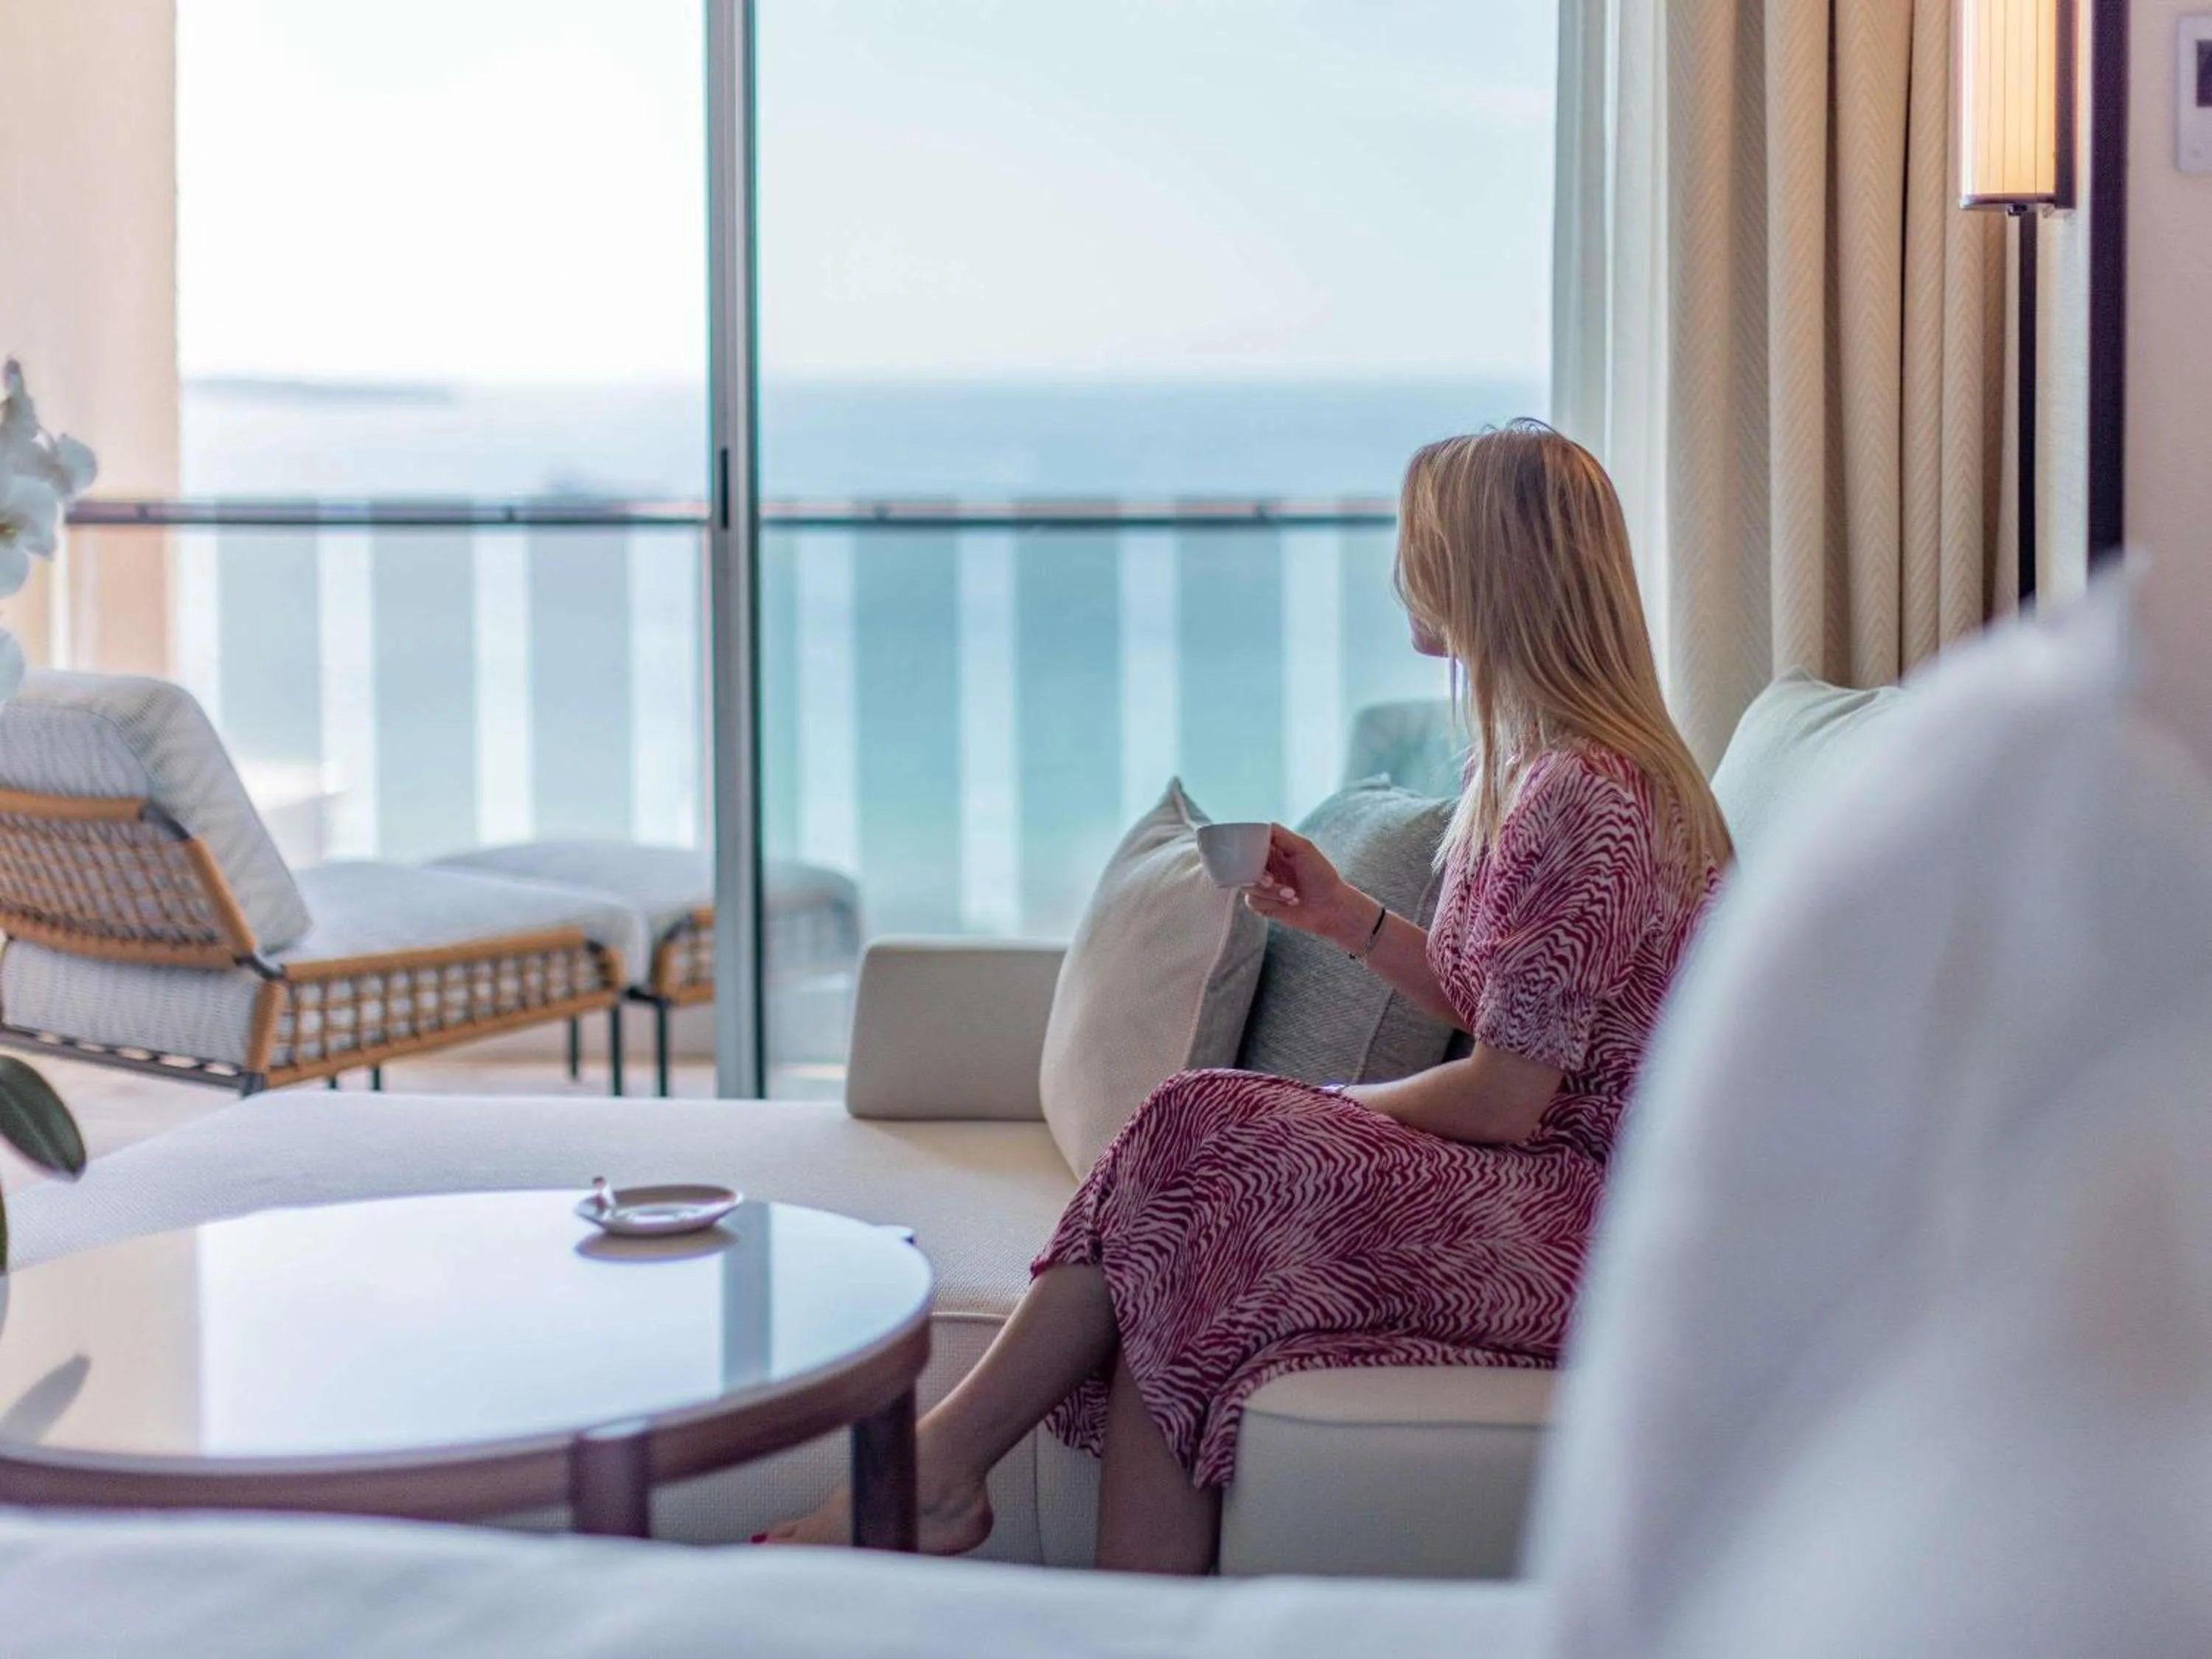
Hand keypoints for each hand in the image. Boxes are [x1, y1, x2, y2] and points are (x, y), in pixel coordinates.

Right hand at [1243, 825, 1369, 948]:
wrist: (1331, 908)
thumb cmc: (1322, 876)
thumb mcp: (1304, 848)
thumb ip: (1281, 835)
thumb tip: (1260, 827)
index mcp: (1275, 851)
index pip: (1250, 845)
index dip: (1247, 851)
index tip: (1253, 858)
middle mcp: (1267, 867)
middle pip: (1243, 867)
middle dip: (1258, 876)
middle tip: (1270, 881)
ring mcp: (1265, 887)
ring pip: (1248, 886)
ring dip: (1270, 893)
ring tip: (1292, 895)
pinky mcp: (1265, 904)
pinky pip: (1252, 902)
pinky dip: (1270, 903)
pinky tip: (1289, 904)